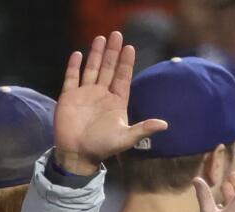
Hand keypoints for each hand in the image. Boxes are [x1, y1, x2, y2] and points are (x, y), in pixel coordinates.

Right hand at [53, 31, 167, 175]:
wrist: (77, 155)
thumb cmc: (102, 147)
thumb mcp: (126, 138)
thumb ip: (143, 129)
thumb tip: (165, 124)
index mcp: (116, 102)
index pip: (123, 77)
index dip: (126, 63)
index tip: (130, 48)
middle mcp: (101, 95)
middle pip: (109, 69)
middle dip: (113, 52)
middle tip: (117, 34)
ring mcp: (85, 94)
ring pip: (92, 69)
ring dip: (96, 54)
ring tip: (101, 38)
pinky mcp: (69, 97)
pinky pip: (72, 78)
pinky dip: (74, 66)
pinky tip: (78, 54)